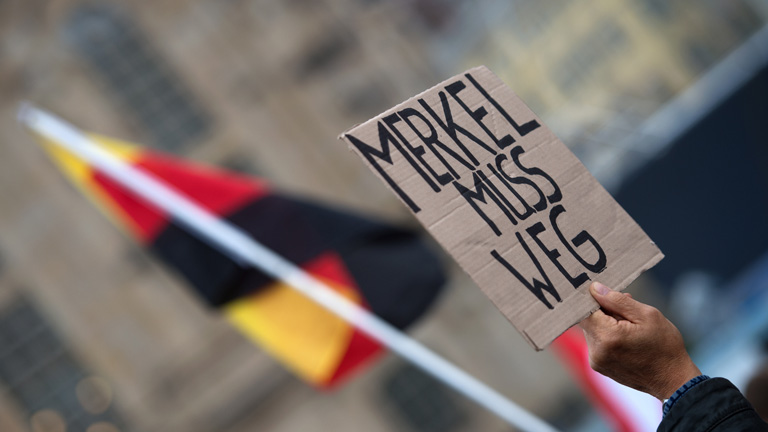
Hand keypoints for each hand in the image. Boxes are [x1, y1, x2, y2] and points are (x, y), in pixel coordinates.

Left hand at [579, 282, 701, 400]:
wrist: (673, 380)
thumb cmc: (665, 346)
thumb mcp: (647, 315)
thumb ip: (617, 300)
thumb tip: (594, 288)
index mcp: (608, 336)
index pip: (583, 309)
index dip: (592, 299)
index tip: (605, 294)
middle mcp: (597, 350)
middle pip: (588, 320)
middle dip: (603, 311)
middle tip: (627, 309)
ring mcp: (596, 361)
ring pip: (592, 331)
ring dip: (606, 324)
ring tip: (631, 325)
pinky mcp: (599, 366)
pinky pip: (596, 343)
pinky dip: (607, 336)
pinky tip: (626, 338)